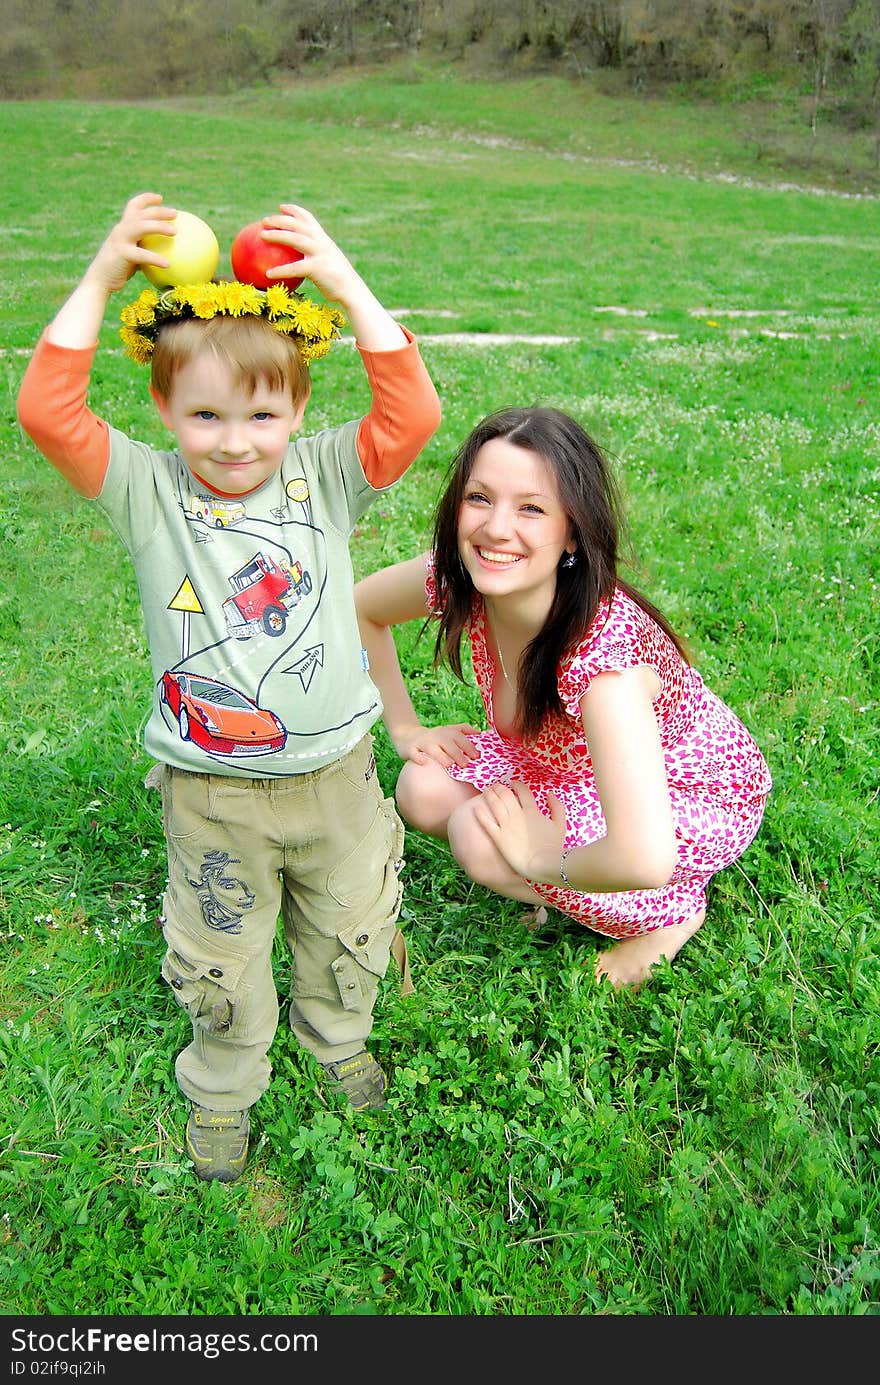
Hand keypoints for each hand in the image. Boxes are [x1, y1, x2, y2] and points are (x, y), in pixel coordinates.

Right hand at [85, 192, 176, 296]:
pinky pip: (142, 255)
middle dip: (159, 210)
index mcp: (123, 227)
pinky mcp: (122, 254)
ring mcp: (120, 240)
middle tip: (176, 213)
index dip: (146, 199)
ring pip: (141, 226)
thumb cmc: (118, 270)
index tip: (160, 198)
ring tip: (175, 232)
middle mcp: (121, 229)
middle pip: (141, 213)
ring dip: (159, 227)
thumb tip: (166, 251)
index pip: (133, 206)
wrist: (99, 280)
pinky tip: (168, 264)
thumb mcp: (132, 255)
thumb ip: (143, 248)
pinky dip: (155, 258)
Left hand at [261, 203, 404, 350]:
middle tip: (264, 221)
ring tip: (261, 236)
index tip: (281, 207)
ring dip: (276, 235)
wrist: (351, 290)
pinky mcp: (317, 268)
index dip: (294, 211)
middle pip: (297, 224)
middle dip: (280, 220)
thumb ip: (315, 256)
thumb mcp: (328, 261)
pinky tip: (268, 274)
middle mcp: (321, 241)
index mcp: (323, 238)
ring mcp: (319, 253)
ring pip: (294, 239)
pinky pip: (294, 268)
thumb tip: (300, 259)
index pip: (308, 218)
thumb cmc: (338, 280)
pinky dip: (280, 271)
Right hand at [393, 722, 479, 769]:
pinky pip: (414, 753)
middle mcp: (435, 736)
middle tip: (466, 765)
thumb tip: (481, 733)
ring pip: (432, 749)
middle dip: (458, 754)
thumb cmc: (434, 737)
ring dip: (441, 756)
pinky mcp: (411, 749)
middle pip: (448, 744)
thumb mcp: (448, 730)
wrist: (408, 735)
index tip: (477, 756)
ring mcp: (423, 742)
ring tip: (449, 765)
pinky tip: (424, 762)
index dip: (468, 745)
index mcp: (446, 732)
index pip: (460, 736)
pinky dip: (418, 757)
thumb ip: (464, 730)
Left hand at [472, 781, 566, 882]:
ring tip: (486, 791)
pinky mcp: (498, 837)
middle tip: (496, 785)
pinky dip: (480, 813)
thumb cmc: (553, 846)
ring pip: (494, 804)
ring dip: (489, 794)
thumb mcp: (560, 825)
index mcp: (532, 811)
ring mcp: (506, 825)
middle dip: (499, 787)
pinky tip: (475, 808)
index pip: (522, 791)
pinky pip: (486, 822)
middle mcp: (517, 815)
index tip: (513, 782)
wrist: (542, 864)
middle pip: (505, 794)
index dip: (517, 784)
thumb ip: (557, 807)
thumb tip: (550, 793)